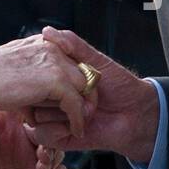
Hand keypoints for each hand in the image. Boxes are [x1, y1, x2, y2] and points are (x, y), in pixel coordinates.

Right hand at [0, 34, 95, 136]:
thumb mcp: (13, 71)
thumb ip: (31, 79)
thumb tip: (37, 108)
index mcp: (43, 42)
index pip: (72, 61)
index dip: (75, 83)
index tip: (74, 102)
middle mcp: (52, 47)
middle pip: (83, 72)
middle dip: (83, 95)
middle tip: (81, 115)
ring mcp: (55, 61)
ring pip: (84, 87)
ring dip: (82, 107)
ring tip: (79, 124)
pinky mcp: (55, 79)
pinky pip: (76, 102)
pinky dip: (77, 118)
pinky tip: (75, 130)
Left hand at [0, 110, 66, 168]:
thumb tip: (0, 111)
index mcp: (8, 131)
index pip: (30, 113)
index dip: (39, 113)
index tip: (38, 121)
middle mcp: (23, 144)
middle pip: (50, 131)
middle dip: (52, 138)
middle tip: (42, 151)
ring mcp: (33, 163)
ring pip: (58, 151)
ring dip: (55, 156)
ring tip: (41, 167)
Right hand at [21, 27, 159, 161]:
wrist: (136, 114)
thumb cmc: (120, 85)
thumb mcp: (95, 59)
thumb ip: (72, 44)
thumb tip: (47, 32)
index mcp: (58, 77)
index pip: (34, 73)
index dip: (45, 73)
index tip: (59, 73)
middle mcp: (53, 97)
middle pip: (32, 95)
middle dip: (55, 96)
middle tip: (81, 95)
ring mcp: (54, 117)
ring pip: (35, 115)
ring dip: (60, 114)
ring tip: (80, 111)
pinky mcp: (58, 136)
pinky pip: (41, 133)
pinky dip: (58, 130)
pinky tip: (72, 126)